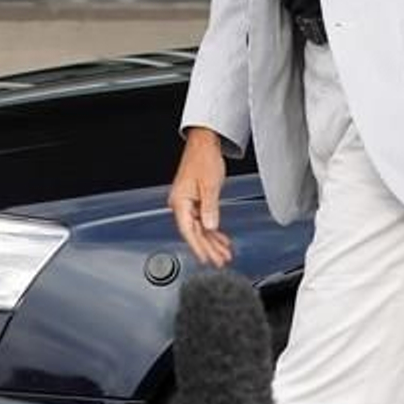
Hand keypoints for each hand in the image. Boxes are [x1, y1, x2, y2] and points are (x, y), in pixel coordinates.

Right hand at [169, 128, 232, 266]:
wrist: (204, 143)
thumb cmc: (203, 158)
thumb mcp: (209, 185)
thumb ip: (210, 208)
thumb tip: (210, 227)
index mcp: (180, 201)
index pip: (188, 230)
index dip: (198, 247)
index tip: (206, 259)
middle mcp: (181, 204)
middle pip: (194, 232)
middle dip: (208, 248)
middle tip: (220, 260)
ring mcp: (188, 203)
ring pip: (200, 228)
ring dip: (212, 241)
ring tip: (223, 254)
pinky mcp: (195, 200)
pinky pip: (203, 220)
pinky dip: (213, 230)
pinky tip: (221, 239)